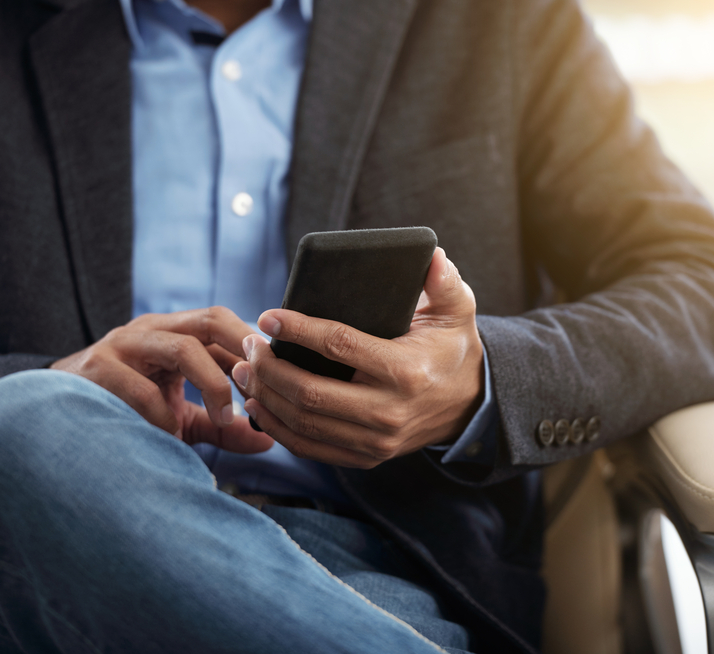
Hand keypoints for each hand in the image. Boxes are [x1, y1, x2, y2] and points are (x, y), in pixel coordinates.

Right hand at [50, 307, 272, 452]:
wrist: (51, 415)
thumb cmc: (124, 413)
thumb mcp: (180, 418)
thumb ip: (222, 426)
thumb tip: (268, 441)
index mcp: (175, 333)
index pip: (226, 327)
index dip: (258, 351)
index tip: (284, 379)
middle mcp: (152, 330)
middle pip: (211, 319)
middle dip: (246, 348)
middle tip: (265, 384)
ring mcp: (123, 345)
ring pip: (183, 347)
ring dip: (213, 384)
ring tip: (226, 417)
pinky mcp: (97, 370)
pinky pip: (141, 388)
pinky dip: (164, 415)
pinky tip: (171, 436)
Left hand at [232, 248, 484, 468]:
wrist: (469, 405)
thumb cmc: (452, 349)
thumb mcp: (457, 311)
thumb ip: (445, 283)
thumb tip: (434, 256)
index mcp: (406, 370)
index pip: (339, 346)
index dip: (298, 330)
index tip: (268, 316)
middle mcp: (389, 411)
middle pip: (310, 392)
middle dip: (270, 367)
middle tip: (248, 345)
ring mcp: (376, 441)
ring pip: (304, 422)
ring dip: (265, 396)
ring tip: (244, 370)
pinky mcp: (366, 457)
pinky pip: (311, 447)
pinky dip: (278, 428)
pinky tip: (258, 404)